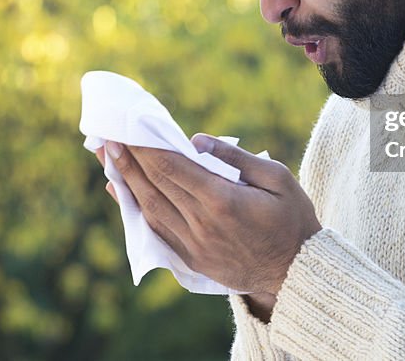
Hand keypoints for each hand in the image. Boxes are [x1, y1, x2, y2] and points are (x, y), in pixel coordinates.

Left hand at [96, 134, 320, 300]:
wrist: (298, 273)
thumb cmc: (293, 219)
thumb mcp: (277, 178)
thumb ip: (235, 157)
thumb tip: (196, 141)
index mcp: (223, 201)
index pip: (172, 168)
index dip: (145, 148)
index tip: (126, 130)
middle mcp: (201, 224)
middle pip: (154, 186)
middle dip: (128, 160)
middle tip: (106, 137)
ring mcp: (194, 246)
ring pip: (150, 209)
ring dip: (125, 182)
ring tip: (107, 159)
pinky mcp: (192, 259)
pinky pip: (156, 231)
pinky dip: (136, 210)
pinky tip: (122, 192)